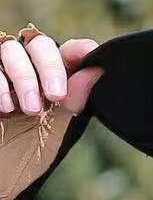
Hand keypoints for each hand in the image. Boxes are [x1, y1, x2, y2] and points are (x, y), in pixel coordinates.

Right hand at [0, 27, 103, 199]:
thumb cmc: (25, 155)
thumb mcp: (54, 129)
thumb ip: (72, 101)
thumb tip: (96, 71)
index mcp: (51, 79)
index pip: (68, 53)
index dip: (79, 50)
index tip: (88, 55)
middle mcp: (26, 69)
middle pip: (39, 44)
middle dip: (50, 67)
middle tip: (56, 96)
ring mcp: (0, 71)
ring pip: (12, 49)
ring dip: (25, 78)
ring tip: (29, 109)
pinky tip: (5, 107)